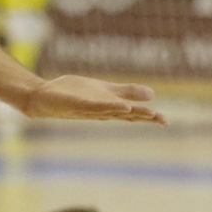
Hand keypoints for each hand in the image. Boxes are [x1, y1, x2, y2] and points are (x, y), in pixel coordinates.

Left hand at [20, 75, 164, 124]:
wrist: (44, 96)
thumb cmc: (73, 94)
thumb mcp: (104, 90)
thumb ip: (126, 92)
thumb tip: (153, 94)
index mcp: (109, 107)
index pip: (132, 114)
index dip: (148, 117)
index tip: (166, 121)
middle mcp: (102, 111)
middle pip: (125, 116)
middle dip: (144, 117)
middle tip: (163, 119)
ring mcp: (89, 108)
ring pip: (112, 112)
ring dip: (129, 113)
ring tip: (147, 112)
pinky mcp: (77, 103)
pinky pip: (94, 106)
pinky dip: (107, 106)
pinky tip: (121, 106)